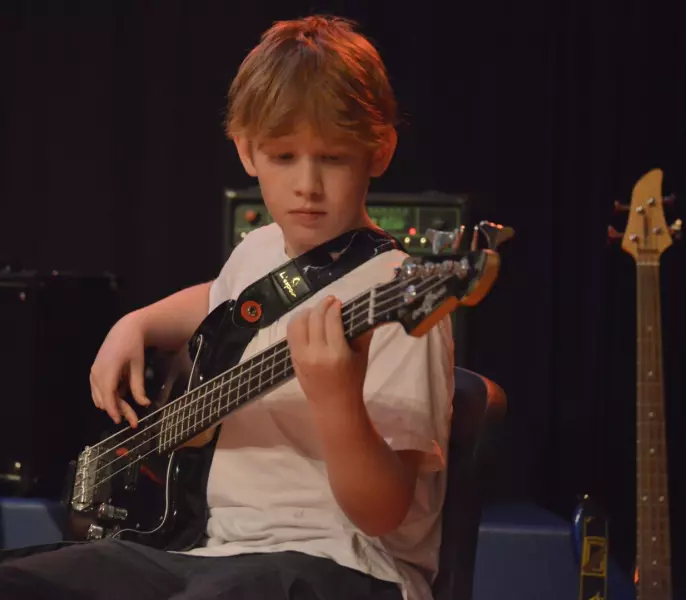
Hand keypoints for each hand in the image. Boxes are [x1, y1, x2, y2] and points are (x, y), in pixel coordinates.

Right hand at [90, 311, 150, 426]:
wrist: (125, 329)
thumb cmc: (133, 345)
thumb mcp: (138, 366)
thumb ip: (138, 386)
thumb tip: (144, 404)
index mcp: (108, 369)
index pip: (108, 396)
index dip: (114, 410)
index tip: (121, 421)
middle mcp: (97, 372)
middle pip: (105, 399)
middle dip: (118, 411)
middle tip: (134, 420)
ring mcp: (93, 372)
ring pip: (100, 397)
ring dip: (113, 405)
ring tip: (130, 411)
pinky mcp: (94, 372)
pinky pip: (99, 390)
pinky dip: (109, 396)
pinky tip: (122, 394)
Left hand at [286, 295, 372, 410]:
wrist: (332, 405)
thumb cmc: (352, 381)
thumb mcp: (362, 357)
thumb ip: (363, 334)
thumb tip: (365, 312)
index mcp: (336, 353)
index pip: (331, 320)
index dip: (334, 307)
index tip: (339, 302)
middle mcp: (316, 353)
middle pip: (314, 318)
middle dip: (322, 305)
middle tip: (331, 301)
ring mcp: (301, 355)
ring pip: (298, 322)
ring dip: (307, 312)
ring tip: (317, 311)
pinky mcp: (293, 357)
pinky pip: (291, 332)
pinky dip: (298, 322)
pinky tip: (308, 321)